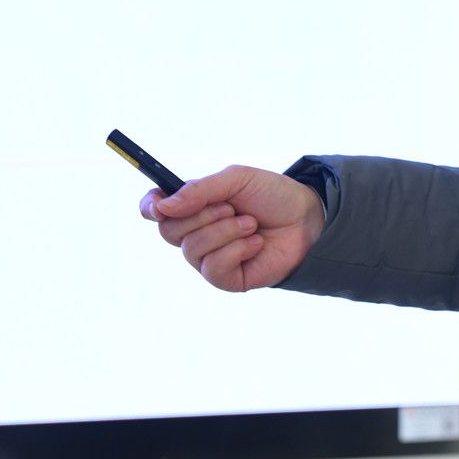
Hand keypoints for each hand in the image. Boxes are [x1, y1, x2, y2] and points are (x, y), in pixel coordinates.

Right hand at [140, 164, 323, 292]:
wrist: (308, 218)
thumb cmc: (272, 196)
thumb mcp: (237, 179)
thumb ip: (200, 189)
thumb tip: (164, 207)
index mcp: (193, 207)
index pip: (155, 210)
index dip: (151, 206)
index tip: (159, 203)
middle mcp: (195, 234)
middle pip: (169, 230)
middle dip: (203, 215)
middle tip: (232, 208)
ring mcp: (209, 258)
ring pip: (192, 248)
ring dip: (226, 231)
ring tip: (251, 224)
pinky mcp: (225, 278)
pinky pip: (213, 268)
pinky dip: (237, 250)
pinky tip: (256, 244)